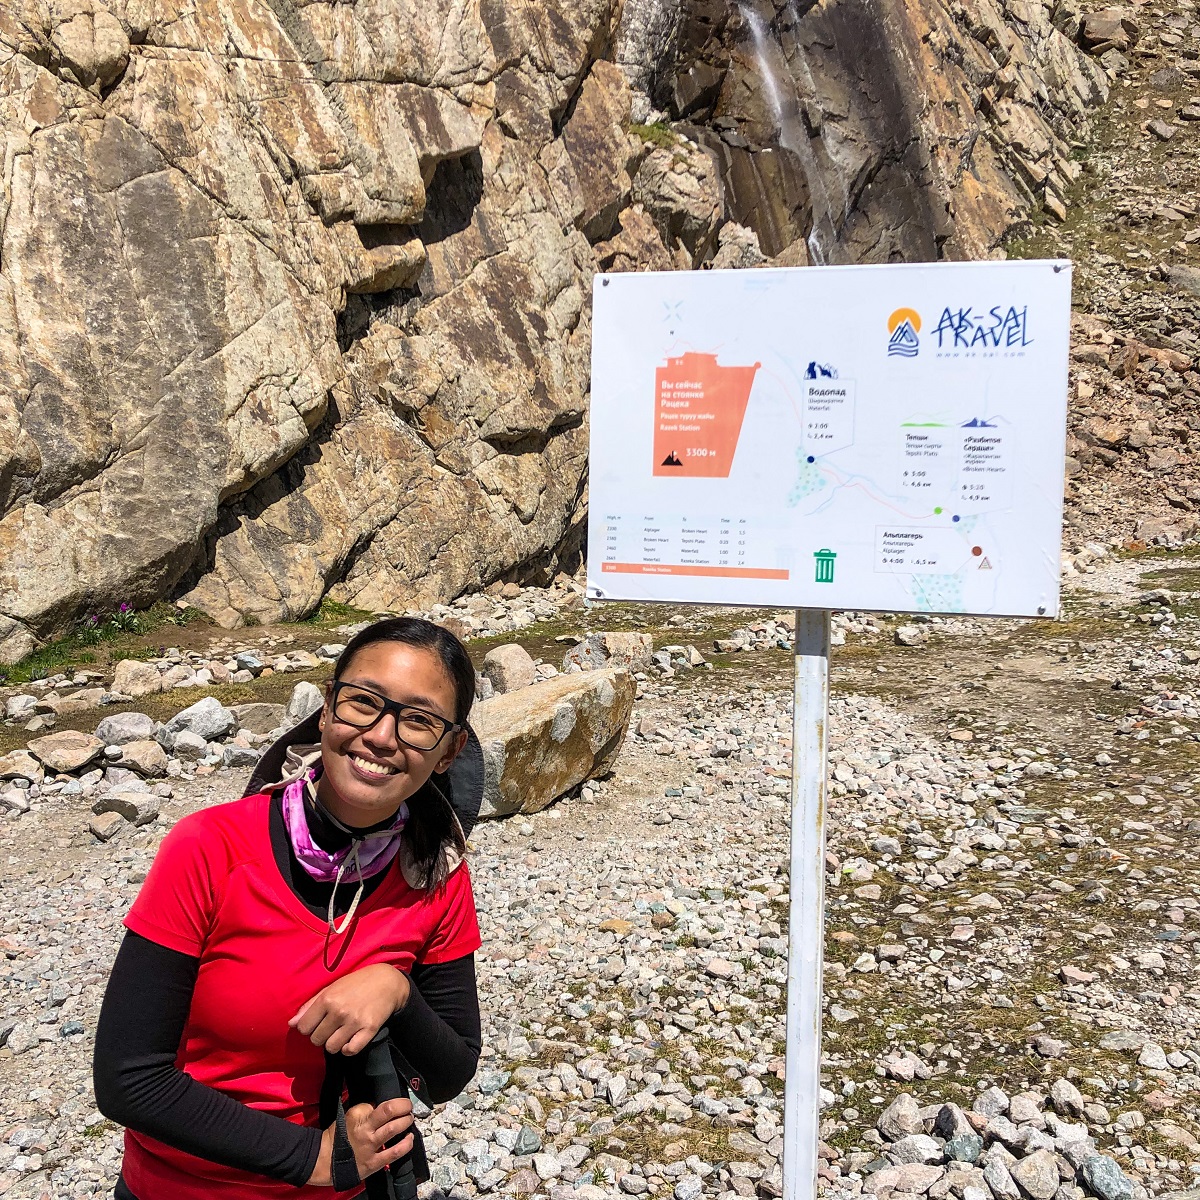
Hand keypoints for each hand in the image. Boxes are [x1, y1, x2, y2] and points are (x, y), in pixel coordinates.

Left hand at [289, 963, 410, 1054]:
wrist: (386, 981)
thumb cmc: (356, 983)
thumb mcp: (331, 988)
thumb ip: (310, 1005)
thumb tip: (292, 1024)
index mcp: (327, 999)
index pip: (304, 1028)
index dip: (309, 1028)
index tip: (318, 1023)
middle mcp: (339, 1011)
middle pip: (316, 1040)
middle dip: (322, 1036)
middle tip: (331, 1027)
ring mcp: (354, 1021)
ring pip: (331, 1048)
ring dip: (334, 1043)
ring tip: (341, 1033)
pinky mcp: (369, 1029)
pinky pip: (350, 1050)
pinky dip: (348, 1049)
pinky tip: (351, 1039)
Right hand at [307, 1098, 414, 1186]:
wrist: (326, 1161)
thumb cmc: (338, 1137)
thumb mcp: (349, 1115)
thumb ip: (366, 1110)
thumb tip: (382, 1107)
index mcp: (357, 1115)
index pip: (379, 1103)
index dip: (388, 1102)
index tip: (392, 1105)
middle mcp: (365, 1129)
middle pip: (389, 1111)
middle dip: (404, 1106)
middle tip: (408, 1107)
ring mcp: (370, 1146)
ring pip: (394, 1129)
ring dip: (406, 1122)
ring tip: (409, 1119)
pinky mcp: (374, 1162)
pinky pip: (394, 1152)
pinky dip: (406, 1144)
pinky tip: (410, 1138)